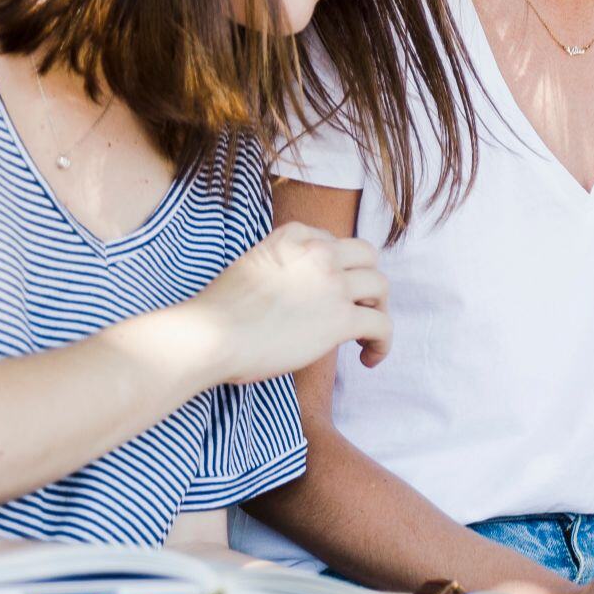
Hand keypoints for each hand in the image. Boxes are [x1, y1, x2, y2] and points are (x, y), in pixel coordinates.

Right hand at [184, 222, 391, 383]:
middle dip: (366, 283)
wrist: (210, 335)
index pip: (334, 243)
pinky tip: (369, 358)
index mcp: (293, 235)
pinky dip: (383, 343)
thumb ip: (282, 267)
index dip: (337, 270)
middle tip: (357, 310)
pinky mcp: (341, 319)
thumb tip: (299, 294)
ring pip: (380, 287)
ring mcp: (332, 284)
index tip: (329, 292)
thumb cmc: (219, 312)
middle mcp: (319, 252)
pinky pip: (382, 324)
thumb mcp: (252, 265)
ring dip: (378, 310)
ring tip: (364, 336)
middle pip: (367, 257)